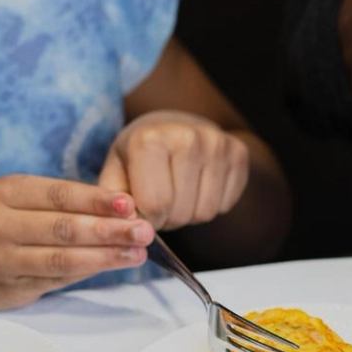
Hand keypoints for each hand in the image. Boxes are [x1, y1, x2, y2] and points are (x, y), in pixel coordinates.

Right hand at [0, 175, 152, 309]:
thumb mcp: (19, 205)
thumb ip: (64, 207)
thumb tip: (125, 212)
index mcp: (5, 191)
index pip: (60, 194)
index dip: (98, 200)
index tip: (131, 205)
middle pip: (65, 227)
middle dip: (110, 230)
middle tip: (145, 231)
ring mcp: (0, 256)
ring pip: (63, 257)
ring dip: (106, 256)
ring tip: (138, 253)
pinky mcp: (7, 285)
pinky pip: (56, 278)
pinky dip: (88, 272)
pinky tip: (112, 266)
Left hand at [99, 111, 249, 230]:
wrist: (173, 125)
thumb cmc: (139, 154)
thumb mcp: (115, 172)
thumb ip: (113, 201)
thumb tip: (131, 226)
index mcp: (150, 140)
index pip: (155, 205)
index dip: (147, 219)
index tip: (141, 210)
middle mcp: (188, 138)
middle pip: (181, 212)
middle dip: (168, 218)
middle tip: (160, 203)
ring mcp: (218, 145)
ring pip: (206, 213)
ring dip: (189, 215)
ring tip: (178, 196)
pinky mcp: (238, 153)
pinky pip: (225, 204)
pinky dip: (211, 205)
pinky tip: (199, 188)